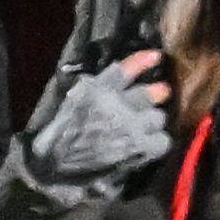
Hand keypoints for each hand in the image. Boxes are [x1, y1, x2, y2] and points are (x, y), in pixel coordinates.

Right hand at [24, 48, 172, 186]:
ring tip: (143, 126)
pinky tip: (147, 143)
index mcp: (94, 92)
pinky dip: (157, 141)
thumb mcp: (74, 99)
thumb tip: (126, 70)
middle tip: (160, 93)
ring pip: (158, 117)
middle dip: (155, 93)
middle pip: (148, 94)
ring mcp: (128, 127)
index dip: (141, 61)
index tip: (156, 57)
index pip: (122, 71)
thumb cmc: (64, 131)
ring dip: (152, 121)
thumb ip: (98, 85)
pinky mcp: (137, 147)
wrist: (57, 163)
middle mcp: (114, 106)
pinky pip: (163, 140)